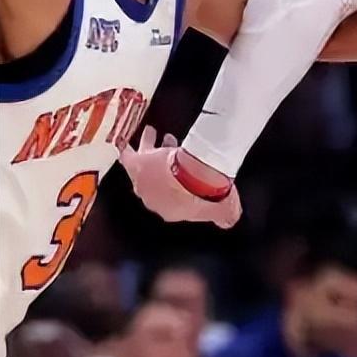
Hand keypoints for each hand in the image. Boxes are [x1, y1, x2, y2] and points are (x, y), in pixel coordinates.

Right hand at [118, 126, 240, 227]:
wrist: (194, 175)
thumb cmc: (207, 192)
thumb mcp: (223, 209)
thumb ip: (225, 217)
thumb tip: (229, 221)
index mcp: (170, 211)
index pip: (171, 201)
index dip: (179, 188)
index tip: (187, 177)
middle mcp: (152, 198)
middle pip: (155, 181)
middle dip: (163, 168)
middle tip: (172, 154)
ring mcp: (142, 182)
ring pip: (142, 166)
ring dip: (150, 151)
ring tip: (156, 136)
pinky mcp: (137, 164)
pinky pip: (127, 155)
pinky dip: (128, 147)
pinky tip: (132, 136)